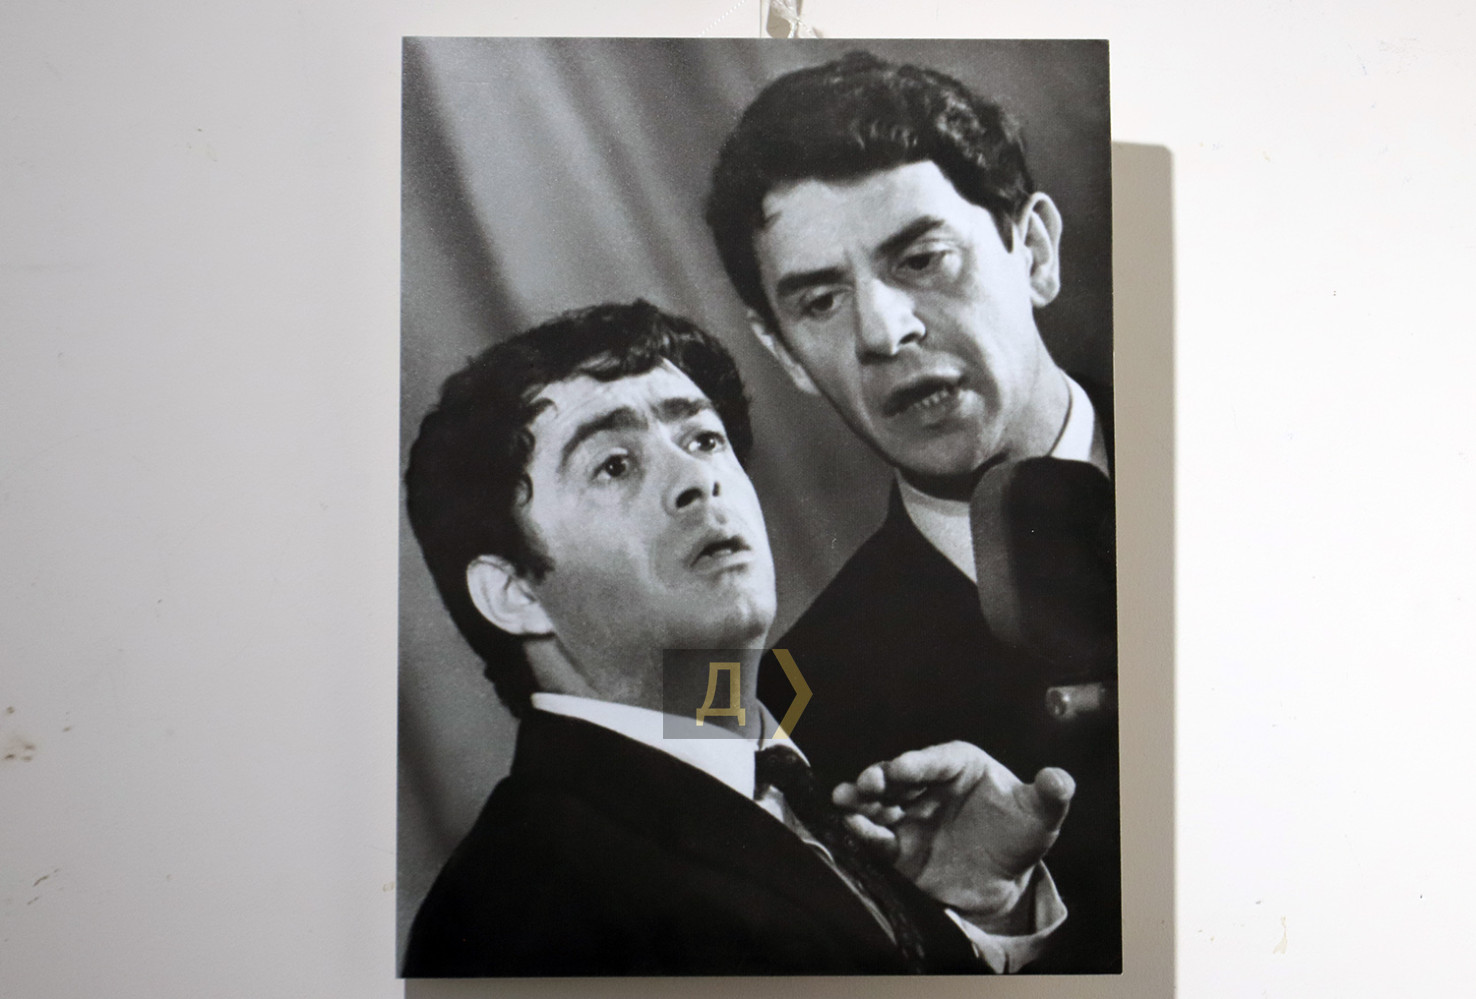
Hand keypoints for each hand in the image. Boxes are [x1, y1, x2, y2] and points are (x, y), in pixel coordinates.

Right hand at [833, 741, 1073, 928]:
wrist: (1004, 881)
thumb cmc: (1020, 834)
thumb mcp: (1040, 817)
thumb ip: (1050, 797)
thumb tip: (1058, 779)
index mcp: (959, 766)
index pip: (935, 760)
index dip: (916, 763)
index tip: (899, 769)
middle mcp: (928, 786)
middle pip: (898, 777)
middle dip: (879, 777)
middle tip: (867, 783)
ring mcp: (910, 816)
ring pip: (879, 803)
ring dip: (861, 801)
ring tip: (845, 801)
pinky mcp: (899, 847)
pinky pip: (878, 838)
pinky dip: (864, 834)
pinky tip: (855, 832)